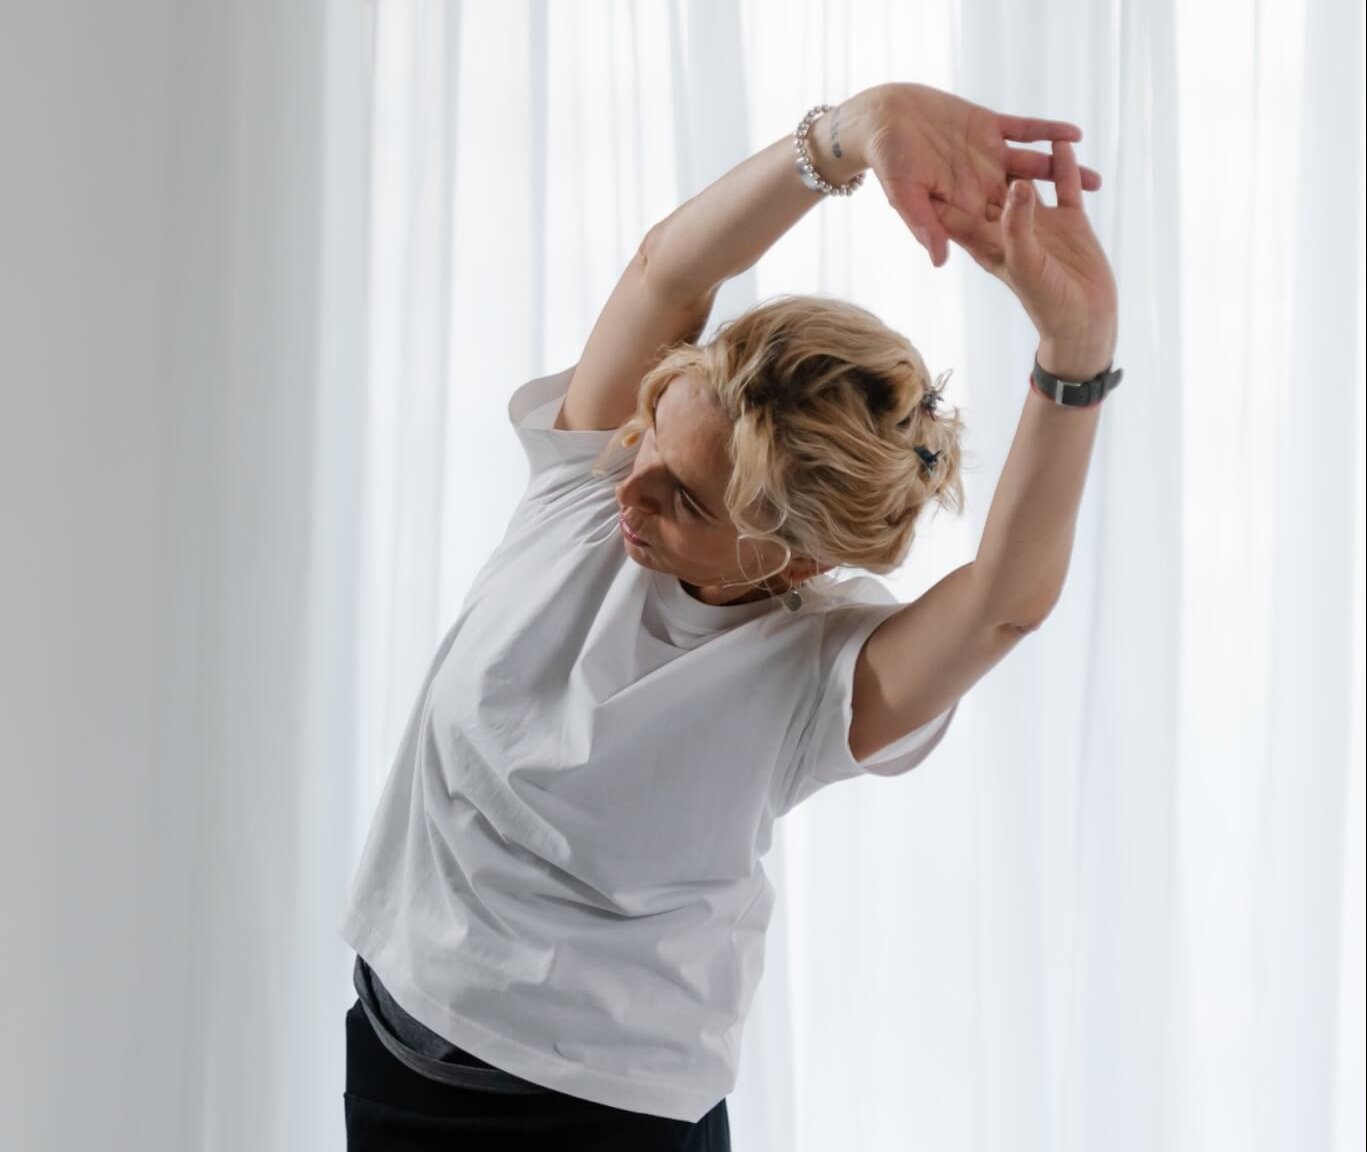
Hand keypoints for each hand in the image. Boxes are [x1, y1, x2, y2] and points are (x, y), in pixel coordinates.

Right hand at [864, 82, 1103, 268]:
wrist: (882, 116)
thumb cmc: (886, 159)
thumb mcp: (904, 196)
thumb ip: (925, 225)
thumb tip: (939, 261)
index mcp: (961, 205)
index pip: (997, 231)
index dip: (1023, 247)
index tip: (1051, 270)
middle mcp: (978, 183)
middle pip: (1025, 205)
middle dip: (1056, 217)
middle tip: (1089, 237)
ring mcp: (986, 154)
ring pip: (1032, 168)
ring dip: (1064, 173)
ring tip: (1097, 183)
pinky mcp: (988, 125)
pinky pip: (1025, 131)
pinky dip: (1048, 132)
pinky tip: (1075, 136)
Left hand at [931, 138, 1117, 361]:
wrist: (1086, 322)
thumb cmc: (1048, 303)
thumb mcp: (1025, 264)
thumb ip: (1016, 226)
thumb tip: (1014, 187)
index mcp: (989, 243)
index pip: (955, 213)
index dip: (935, 190)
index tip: (914, 163)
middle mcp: (1010, 228)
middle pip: (987, 189)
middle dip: (970, 163)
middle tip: (951, 128)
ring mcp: (1041, 223)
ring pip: (1028, 180)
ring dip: (1022, 156)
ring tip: (1010, 127)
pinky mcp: (1071, 221)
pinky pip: (1064, 184)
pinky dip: (1063, 164)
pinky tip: (1062, 139)